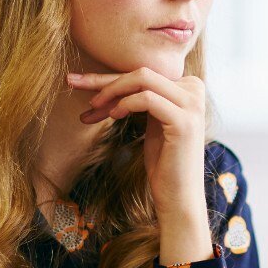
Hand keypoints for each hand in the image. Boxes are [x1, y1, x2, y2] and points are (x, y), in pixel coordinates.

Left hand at [68, 68, 212, 263]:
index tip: (78, 83)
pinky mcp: (184, 121)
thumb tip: (102, 81)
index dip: (109, 78)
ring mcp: (192, 105)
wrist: (178, 196)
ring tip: (93, 107)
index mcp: (188, 87)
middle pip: (141, 72)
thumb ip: (138, 98)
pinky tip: (113, 115)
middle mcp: (194, 90)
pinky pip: (147, 99)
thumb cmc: (163, 161)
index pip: (143, 73)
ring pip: (143, 78)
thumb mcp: (150, 122)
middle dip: (104, 79)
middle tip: (72, 83)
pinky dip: (125, 104)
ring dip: (111, 90)